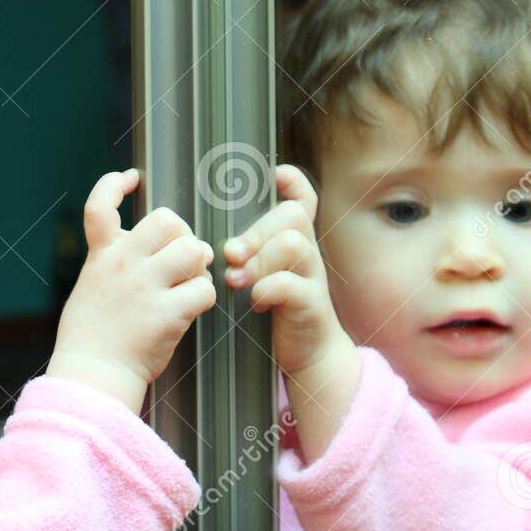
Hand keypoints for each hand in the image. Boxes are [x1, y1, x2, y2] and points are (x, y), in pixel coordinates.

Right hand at [48, 169, 216, 411]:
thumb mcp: (90, 291)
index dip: (114, 185)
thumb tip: (160, 251)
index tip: (131, 179)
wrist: (92, 378)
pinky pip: (204, 290)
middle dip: (183, 235)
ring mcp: (144, 287)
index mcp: (101, 257)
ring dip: (199, 266)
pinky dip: (205, 299)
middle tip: (183, 260)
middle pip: (167, 220)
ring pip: (193, 250)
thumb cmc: (93, 340)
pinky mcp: (166, 313)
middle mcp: (123, 265)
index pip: (99, 205)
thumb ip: (114, 265)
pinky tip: (192, 310)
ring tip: (190, 285)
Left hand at [223, 164, 360, 461]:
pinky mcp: (311, 306)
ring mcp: (313, 278)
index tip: (276, 175)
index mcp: (294, 242)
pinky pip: (293, 285)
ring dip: (260, 259)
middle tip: (232, 255)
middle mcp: (308, 254)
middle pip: (291, 217)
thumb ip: (247, 253)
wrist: (308, 354)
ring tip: (236, 280)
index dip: (294, 183)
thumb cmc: (276, 311)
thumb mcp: (263, 275)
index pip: (303, 200)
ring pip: (294, 244)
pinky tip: (255, 302)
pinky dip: (269, 289)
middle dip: (257, 231)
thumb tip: (217, 240)